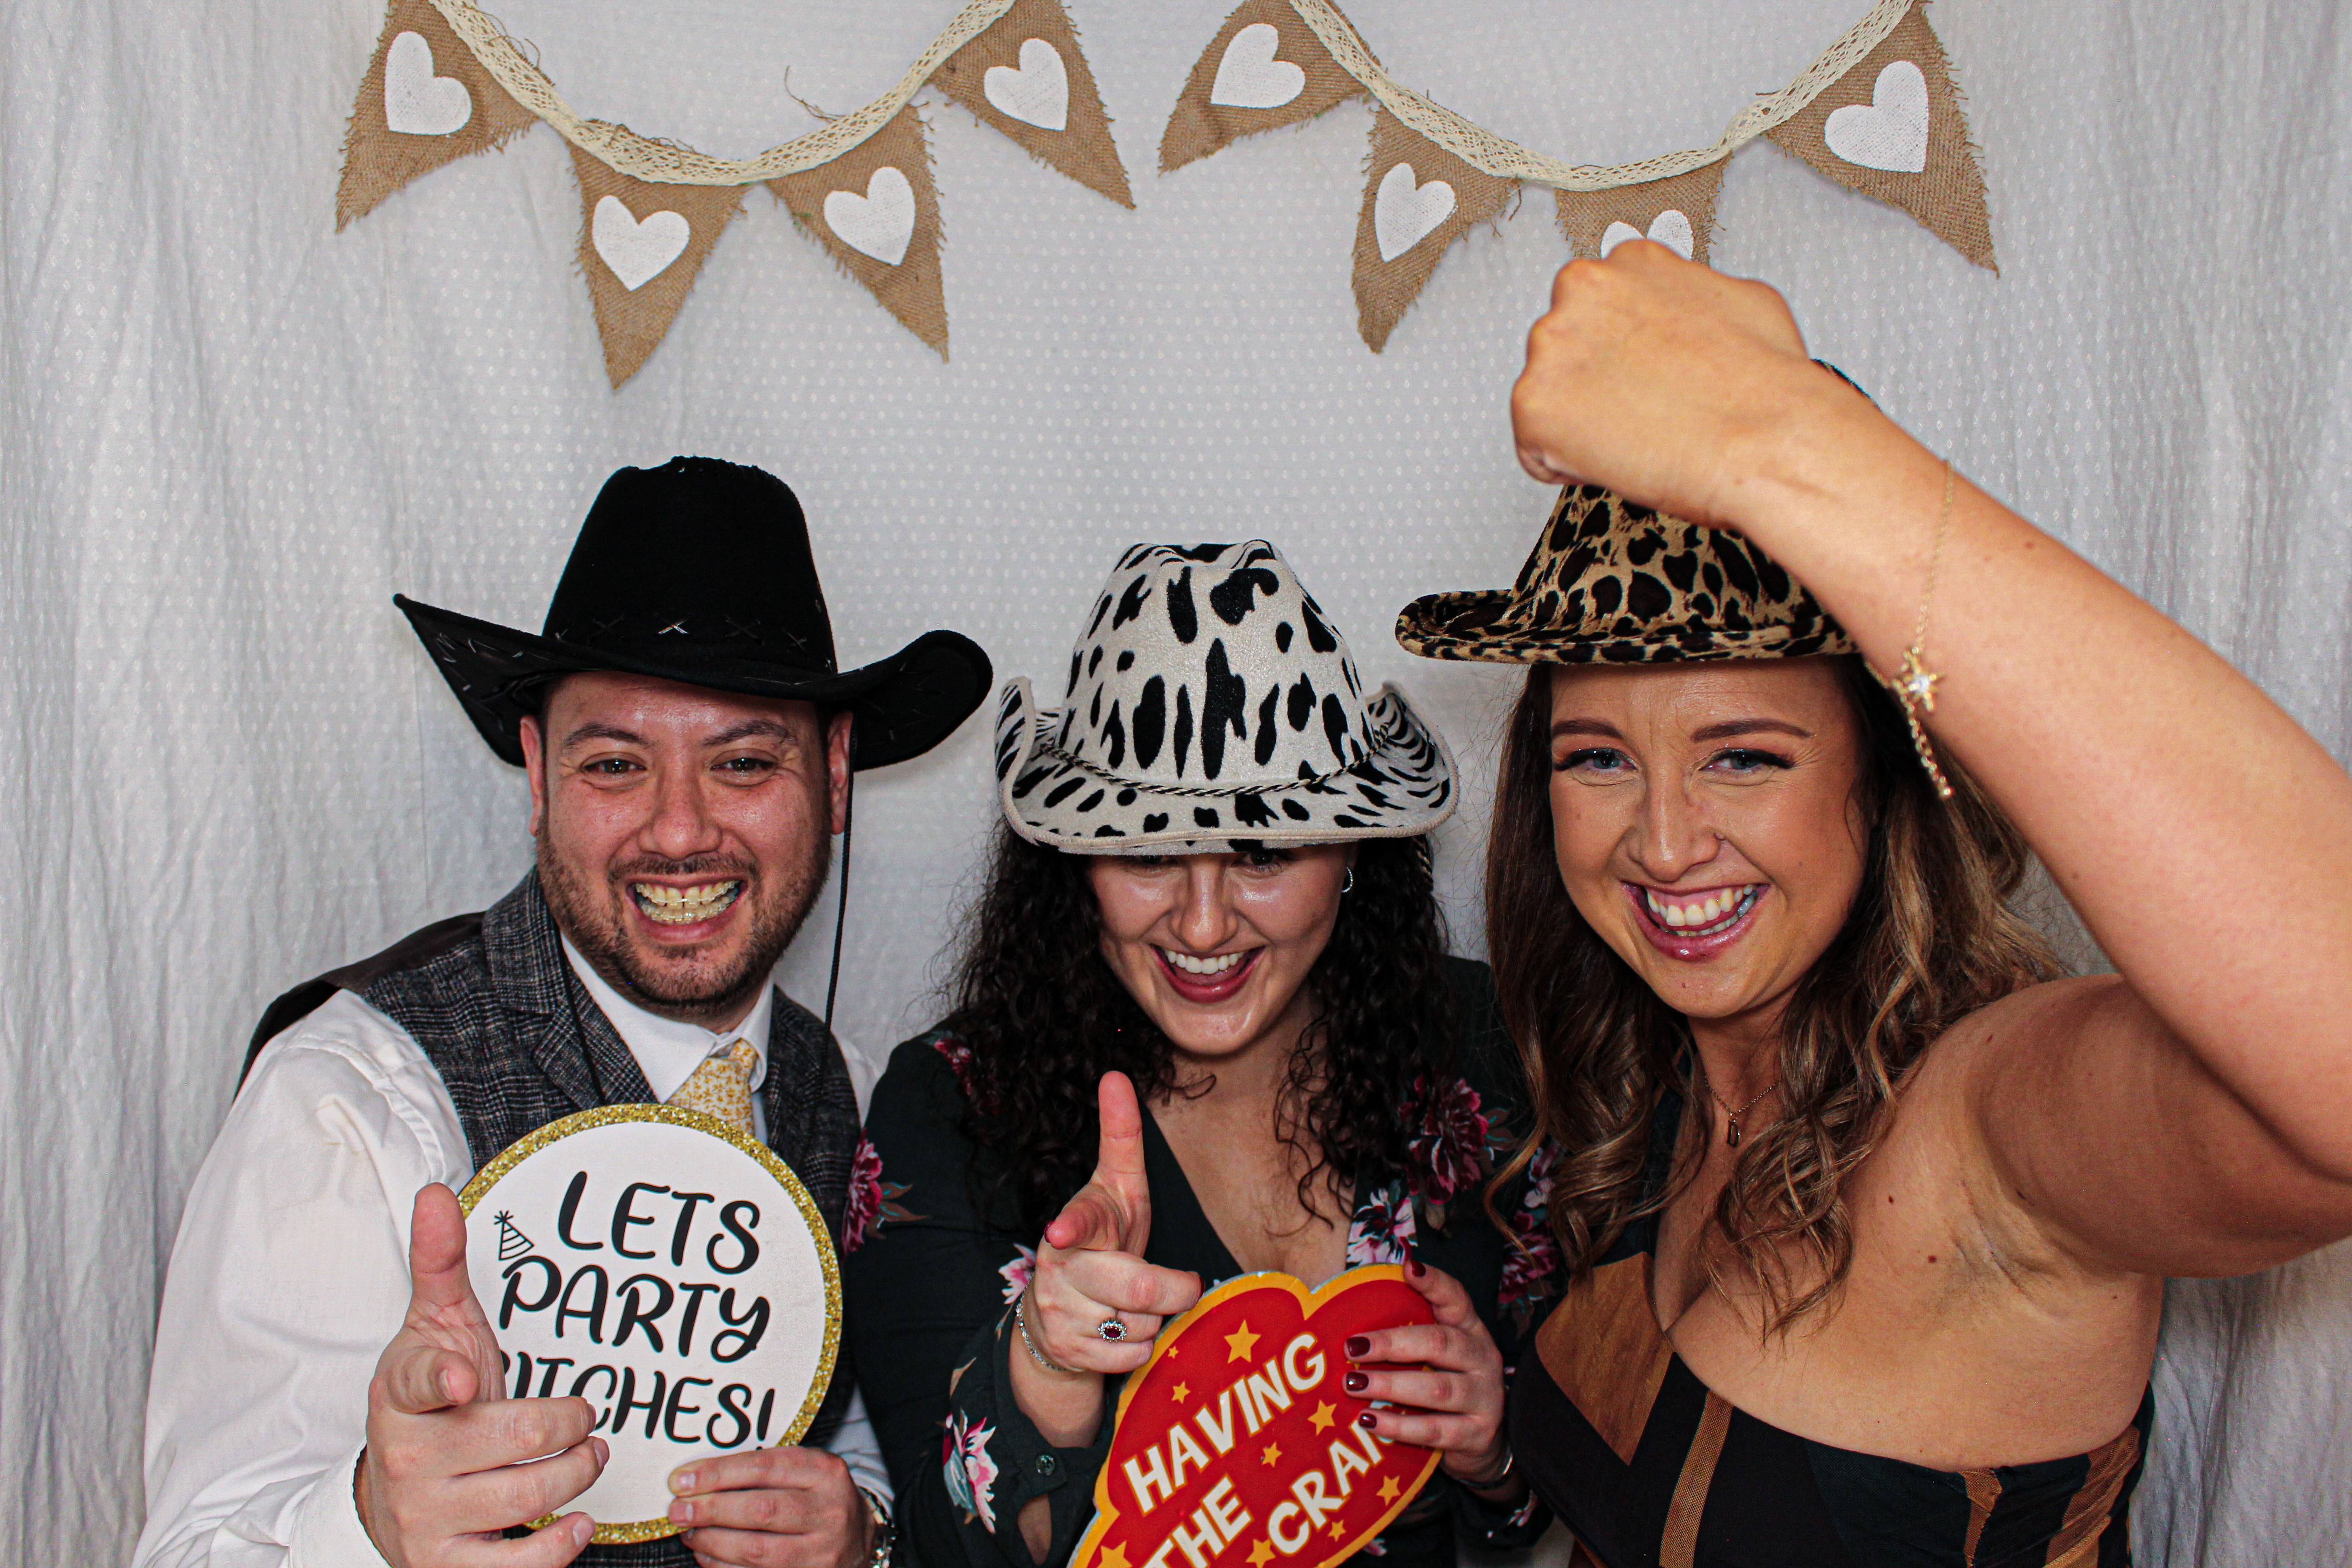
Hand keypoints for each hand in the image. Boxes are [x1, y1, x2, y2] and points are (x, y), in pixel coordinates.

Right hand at [358, 1184, 605, 1566]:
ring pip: (527, 1498)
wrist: (393, 1496)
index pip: (418, 1381)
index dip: (443, 1377)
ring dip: (578, 1474)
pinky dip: (559, 1546)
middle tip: (586, 1418)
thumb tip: (436, 1192)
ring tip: (589, 1455)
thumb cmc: (433, 1404)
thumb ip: (439, 1264)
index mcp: (402, 1396)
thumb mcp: (432, 1330)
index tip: (465, 1377)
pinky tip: (577, 1520)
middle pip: (513, 1439)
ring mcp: (426, 1520)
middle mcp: (409, 1461)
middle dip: (569, 1425)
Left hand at [667, 1447, 874, 1567]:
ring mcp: (822, 1552)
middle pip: (761, 1510)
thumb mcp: (804, 1471)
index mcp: (825, 1472)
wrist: (860, 1539)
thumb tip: (696, 1480)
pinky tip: (706, 1555)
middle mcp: (829, 1511)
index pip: (764, 1467)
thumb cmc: (818, 1498)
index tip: (681, 1480)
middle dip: (711, 1510)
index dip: (718, 1474)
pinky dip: (724, 1566)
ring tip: (688, 1532)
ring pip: (758, 1550)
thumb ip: (761, 1471)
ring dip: (713, 1542)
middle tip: (676, 1510)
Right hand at [1027, 1072, 1202, 1379]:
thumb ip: (1119, 1136)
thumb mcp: (1115, 1189)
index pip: (1078, 1221)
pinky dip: (1140, 1349)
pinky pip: (1133, 1357)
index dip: (1073, 1225)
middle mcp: (1061, 1268)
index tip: (1061, 1229)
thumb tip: (1115, 1074)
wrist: (1058, 1316)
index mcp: (1076, 1224)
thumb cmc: (1103, 1242)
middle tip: (1184, 1284)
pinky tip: (1122, 1333)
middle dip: (1173, 1288)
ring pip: (1141, 1324)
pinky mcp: (1069, 1354)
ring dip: (1154, 1319)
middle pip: (1137, 1283)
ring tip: (1133, 1306)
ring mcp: (1061, 1314)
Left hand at [1344, 1261, 1515, 1495]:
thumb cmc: (1446, 1382)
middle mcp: (1482, 1358)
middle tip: (1352, 1348)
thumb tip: (1349, 1319)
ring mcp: (1484, 1397)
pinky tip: (1369, 1420)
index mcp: (1470, 1330)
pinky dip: (1399, 1426)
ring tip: (1353, 1385)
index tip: (1408, 1268)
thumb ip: (1408, 1331)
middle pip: (1440, 1343)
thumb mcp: (1437, 1353)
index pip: (1456, 1298)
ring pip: (1437, 1389)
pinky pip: (1434, 1430)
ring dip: (1391, 1385)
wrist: (1483, 1438)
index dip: (1434, 1282)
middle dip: (1392, 1343)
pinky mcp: (1476, 1434)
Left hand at [1510, 240, 1848, 527]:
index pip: (1598, 306)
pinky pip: (1534, 448)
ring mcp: (1552, 347)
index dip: (1619, 350)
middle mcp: (1583, 292)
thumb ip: (1694, 298)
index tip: (1638, 371)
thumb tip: (1690, 313)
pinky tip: (1615, 460)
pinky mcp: (1534, 405)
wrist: (1765, 440)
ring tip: (1637, 436)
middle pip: (1565, 347)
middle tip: (1640, 410)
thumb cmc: (1764, 384)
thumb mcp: (1744, 305)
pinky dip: (1566, 464)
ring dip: (1581, 421)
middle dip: (1594, 382)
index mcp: (1631, 263)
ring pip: (1547, 395)